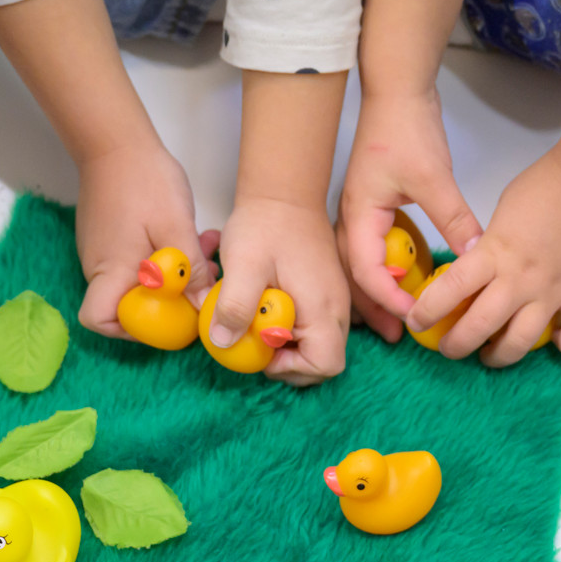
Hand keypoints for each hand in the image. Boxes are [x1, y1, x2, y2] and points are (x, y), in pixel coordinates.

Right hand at [75, 143, 208, 339]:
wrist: (117, 141)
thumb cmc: (144, 181)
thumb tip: (204, 307)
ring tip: (206, 251)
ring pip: (141, 281)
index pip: (100, 320)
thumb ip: (191, 271)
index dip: (130, 328)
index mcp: (111, 270)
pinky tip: (193, 237)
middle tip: (202, 281)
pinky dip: (166, 257)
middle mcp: (100, 267)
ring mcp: (104, 252)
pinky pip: (139, 261)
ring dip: (175, 274)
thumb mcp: (177, 228)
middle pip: (129, 305)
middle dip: (170, 300)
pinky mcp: (112, 239)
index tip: (166, 313)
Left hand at [211, 196, 347, 384]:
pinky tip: (268, 309)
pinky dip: (291, 329)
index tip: (262, 348)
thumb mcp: (243, 265)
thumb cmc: (266, 225)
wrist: (282, 193)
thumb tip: (223, 343)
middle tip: (256, 339)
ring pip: (318, 345)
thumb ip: (234, 307)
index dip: (292, 368)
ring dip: (288, 346)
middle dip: (289, 362)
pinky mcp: (324, 293)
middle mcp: (336, 308)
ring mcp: (333, 301)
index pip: (325, 365)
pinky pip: (313, 326)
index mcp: (323, 308)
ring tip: (259, 323)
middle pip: (324, 361)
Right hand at [336, 87, 482, 343]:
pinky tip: (410, 281)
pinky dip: (389, 269)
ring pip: (362, 264)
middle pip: (354, 275)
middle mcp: (352, 218)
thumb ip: (454, 218)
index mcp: (358, 214)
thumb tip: (477, 256)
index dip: (388, 296)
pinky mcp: (375, 207)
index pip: (365, 269)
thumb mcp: (433, 177)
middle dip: (374, 307)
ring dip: (379, 292)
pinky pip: (376, 249)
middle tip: (398, 335)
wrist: (397, 90)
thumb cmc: (404, 128)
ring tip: (401, 319)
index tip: (415, 313)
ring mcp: (361, 213)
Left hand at [404, 102, 560, 365]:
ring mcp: (553, 291)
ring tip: (491, 355)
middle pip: (480, 327)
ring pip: (521, 341)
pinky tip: (555, 340)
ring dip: (501, 356)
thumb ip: (491, 244)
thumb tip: (484, 262)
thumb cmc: (546, 184)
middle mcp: (519, 280)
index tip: (417, 322)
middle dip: (457, 345)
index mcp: (495, 253)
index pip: (451, 289)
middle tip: (450, 347)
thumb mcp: (503, 212)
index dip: (428, 311)